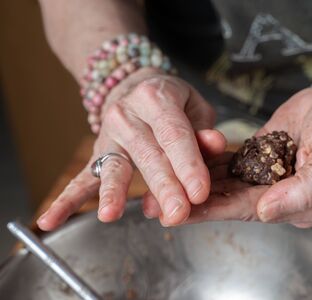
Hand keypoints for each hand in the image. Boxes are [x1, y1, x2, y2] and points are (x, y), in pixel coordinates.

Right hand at [37, 67, 225, 229]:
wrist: (136, 86)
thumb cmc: (173, 101)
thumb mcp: (195, 107)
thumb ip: (203, 130)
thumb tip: (214, 144)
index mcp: (157, 98)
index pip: (174, 135)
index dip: (188, 165)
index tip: (199, 193)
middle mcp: (127, 114)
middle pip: (148, 154)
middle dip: (163, 187)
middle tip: (176, 214)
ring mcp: (108, 135)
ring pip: (115, 167)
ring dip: (115, 193)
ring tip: (109, 214)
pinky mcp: (97, 154)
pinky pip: (82, 178)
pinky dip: (66, 200)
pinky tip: (50, 220)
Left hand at [145, 82, 311, 226]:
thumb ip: (303, 191)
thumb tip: (266, 213)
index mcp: (297, 203)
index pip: (247, 210)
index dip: (213, 211)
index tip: (180, 214)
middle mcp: (278, 194)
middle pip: (229, 200)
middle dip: (193, 202)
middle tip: (157, 206)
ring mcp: (267, 175)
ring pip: (224, 183)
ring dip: (193, 184)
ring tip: (160, 187)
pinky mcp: (259, 154)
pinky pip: (229, 161)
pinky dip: (206, 162)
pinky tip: (181, 163)